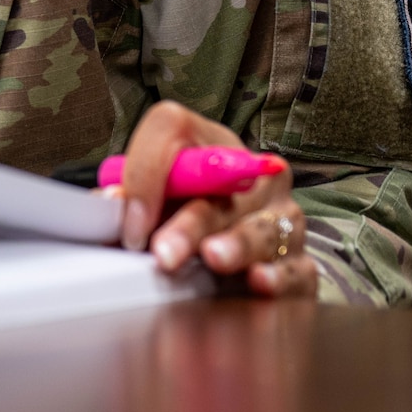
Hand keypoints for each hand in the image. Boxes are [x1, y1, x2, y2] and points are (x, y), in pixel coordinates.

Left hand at [114, 101, 314, 297]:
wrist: (249, 245)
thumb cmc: (190, 212)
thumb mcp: (159, 198)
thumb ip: (132, 198)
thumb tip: (109, 205)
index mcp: (209, 144)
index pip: (171, 130)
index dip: (146, 174)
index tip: (129, 223)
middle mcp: (255, 174)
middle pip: (221, 192)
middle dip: (190, 224)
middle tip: (165, 252)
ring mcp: (284, 215)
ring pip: (262, 227)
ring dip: (235, 245)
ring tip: (214, 259)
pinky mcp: (302, 259)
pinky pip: (296, 267)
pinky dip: (278, 276)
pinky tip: (259, 281)